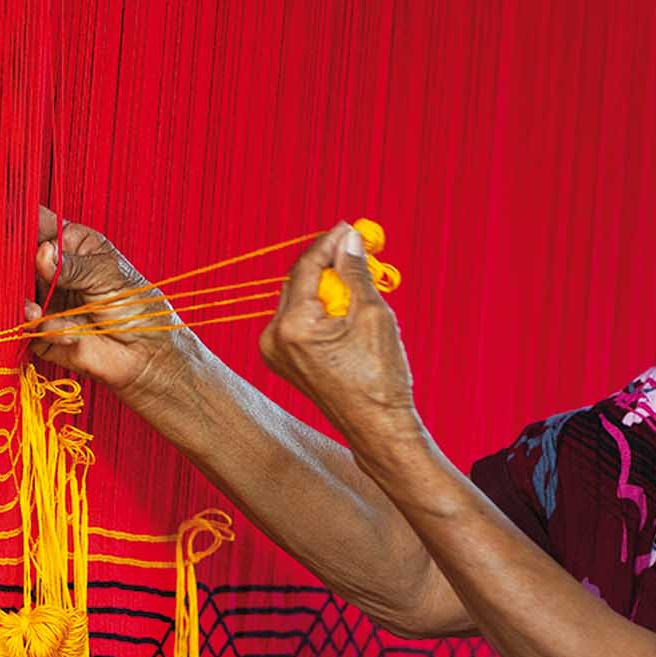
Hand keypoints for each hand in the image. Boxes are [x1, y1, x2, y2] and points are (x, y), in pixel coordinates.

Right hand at [25, 206, 189, 398]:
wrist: (145, 354)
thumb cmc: (135, 305)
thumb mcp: (107, 275)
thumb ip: (72, 265)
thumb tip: (41, 254)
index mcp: (70, 244)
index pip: (37, 224)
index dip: (21, 221)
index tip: (11, 226)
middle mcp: (52, 270)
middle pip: (16, 259)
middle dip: (14, 267)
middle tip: (22, 276)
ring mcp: (45, 299)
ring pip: (14, 293)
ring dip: (23, 302)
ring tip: (37, 311)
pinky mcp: (42, 331)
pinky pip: (26, 327)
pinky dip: (41, 330)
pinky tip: (66, 335)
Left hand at [261, 223, 418, 452]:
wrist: (377, 428)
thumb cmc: (380, 379)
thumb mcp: (373, 316)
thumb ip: (356, 272)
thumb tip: (350, 239)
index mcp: (294, 328)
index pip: (305, 268)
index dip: (328, 244)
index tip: (349, 228)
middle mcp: (275, 339)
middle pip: (298, 281)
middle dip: (327, 264)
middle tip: (356, 249)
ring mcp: (275, 353)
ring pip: (298, 300)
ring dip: (325, 287)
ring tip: (358, 281)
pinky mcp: (283, 361)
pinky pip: (299, 321)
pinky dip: (320, 309)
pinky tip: (345, 309)